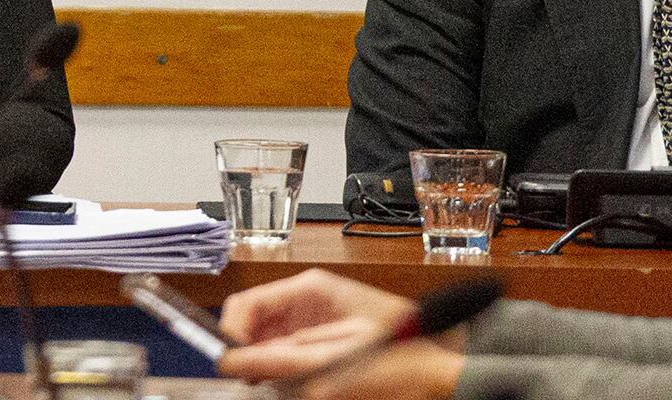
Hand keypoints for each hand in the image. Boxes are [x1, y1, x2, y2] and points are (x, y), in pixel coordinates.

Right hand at [217, 269, 445, 391]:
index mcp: (310, 289)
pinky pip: (284, 353)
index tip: (229, 362)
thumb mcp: (339, 357)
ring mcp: (312, 318)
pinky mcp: (319, 338)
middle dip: (248, 351)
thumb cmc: (401, 353)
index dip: (230, 333)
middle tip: (252, 379)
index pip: (247, 304)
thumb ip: (285, 358)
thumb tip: (235, 358)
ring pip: (265, 339)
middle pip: (253, 321)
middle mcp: (306, 299)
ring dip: (263, 363)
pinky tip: (289, 383)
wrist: (442, 366)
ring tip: (275, 383)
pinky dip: (280, 370)